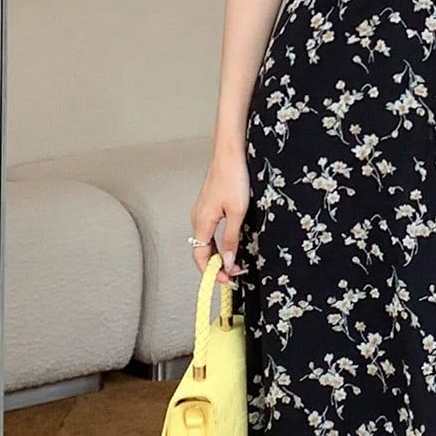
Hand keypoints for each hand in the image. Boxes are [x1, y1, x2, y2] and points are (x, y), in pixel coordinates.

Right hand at [190, 154, 249, 278]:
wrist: (230, 154)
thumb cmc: (233, 178)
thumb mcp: (237, 213)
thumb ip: (231, 239)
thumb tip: (226, 261)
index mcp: (201, 222)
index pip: (200, 256)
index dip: (211, 272)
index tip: (226, 280)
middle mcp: (198, 218)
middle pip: (201, 251)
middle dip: (216, 266)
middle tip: (234, 275)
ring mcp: (202, 212)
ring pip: (206, 242)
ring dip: (218, 255)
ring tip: (234, 264)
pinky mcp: (209, 207)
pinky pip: (209, 232)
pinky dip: (218, 243)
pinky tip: (230, 246)